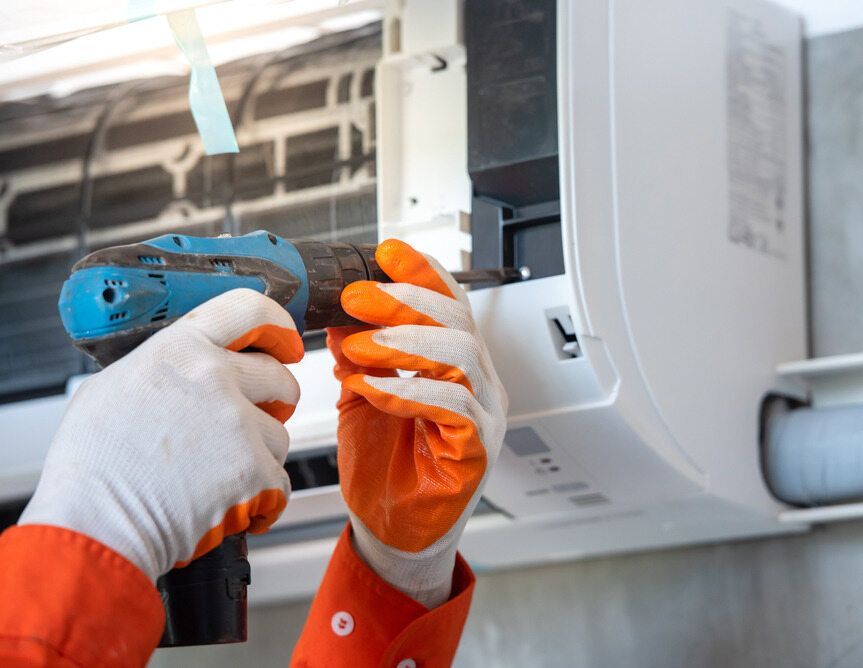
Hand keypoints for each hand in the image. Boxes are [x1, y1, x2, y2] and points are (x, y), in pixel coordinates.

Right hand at [20, 289, 303, 581]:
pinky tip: (228, 503)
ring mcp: (237, 424)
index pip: (248, 310)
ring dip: (259, 455)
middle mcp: (214, 378)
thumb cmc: (92, 468)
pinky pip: (280, 480)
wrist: (94, 528)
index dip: (276, 326)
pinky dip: (262, 498)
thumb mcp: (110, 388)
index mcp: (179, 349)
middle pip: (279, 377)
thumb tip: (186, 366)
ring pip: (279, 433)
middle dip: (272, 402)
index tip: (285, 341)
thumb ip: (161, 367)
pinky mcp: (254, 470)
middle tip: (247, 424)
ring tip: (215, 475)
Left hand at [328, 239, 507, 607]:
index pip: (448, 305)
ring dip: (404, 343)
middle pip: (457, 321)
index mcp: (454, 364)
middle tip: (356, 297)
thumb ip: (357, 354)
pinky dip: (407, 391)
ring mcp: (484, 414)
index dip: (422, 274)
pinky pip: (452, 406)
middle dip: (406, 301)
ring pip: (461, 356)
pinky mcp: (478, 448)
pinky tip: (370, 388)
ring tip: (358, 347)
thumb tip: (340, 314)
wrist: (391, 529)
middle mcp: (477, 382)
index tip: (387, 252)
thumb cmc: (383, 466)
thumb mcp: (361, 394)